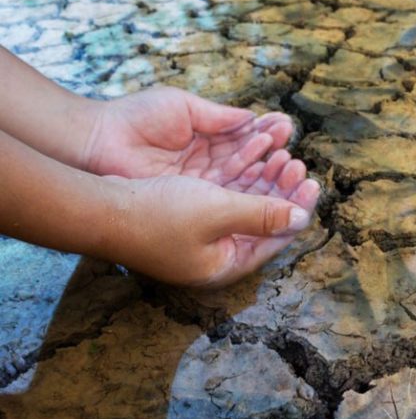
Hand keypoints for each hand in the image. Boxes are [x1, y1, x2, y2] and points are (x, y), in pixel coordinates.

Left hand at [84, 86, 294, 186]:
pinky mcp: (192, 202)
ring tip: (287, 164)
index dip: (267, 135)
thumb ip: (219, 117)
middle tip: (293, 153)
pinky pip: (226, 198)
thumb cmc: (135, 119)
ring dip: (267, 176)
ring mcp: (201, 186)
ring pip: (243, 183)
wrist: (99, 142)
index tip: (286, 128)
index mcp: (207, 138)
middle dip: (274, 159)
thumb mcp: (183, 107)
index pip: (245, 139)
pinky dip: (248, 191)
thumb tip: (253, 119)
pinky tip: (267, 181)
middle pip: (250, 165)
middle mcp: (208, 165)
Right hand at [107, 161, 319, 286]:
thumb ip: (262, 214)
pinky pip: (226, 196)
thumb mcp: (218, 212)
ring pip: (245, 205)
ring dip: (264, 180)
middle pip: (263, 221)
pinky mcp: (188, 218)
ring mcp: (201, 238)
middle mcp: (217, 255)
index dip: (297, 209)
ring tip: (281, 154)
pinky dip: (241, 178)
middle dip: (282, 190)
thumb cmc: (157, 214)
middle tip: (298, 164)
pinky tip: (253, 156)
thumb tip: (302, 218)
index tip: (313, 183)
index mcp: (227, 264)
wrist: (100, 207)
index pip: (276, 238)